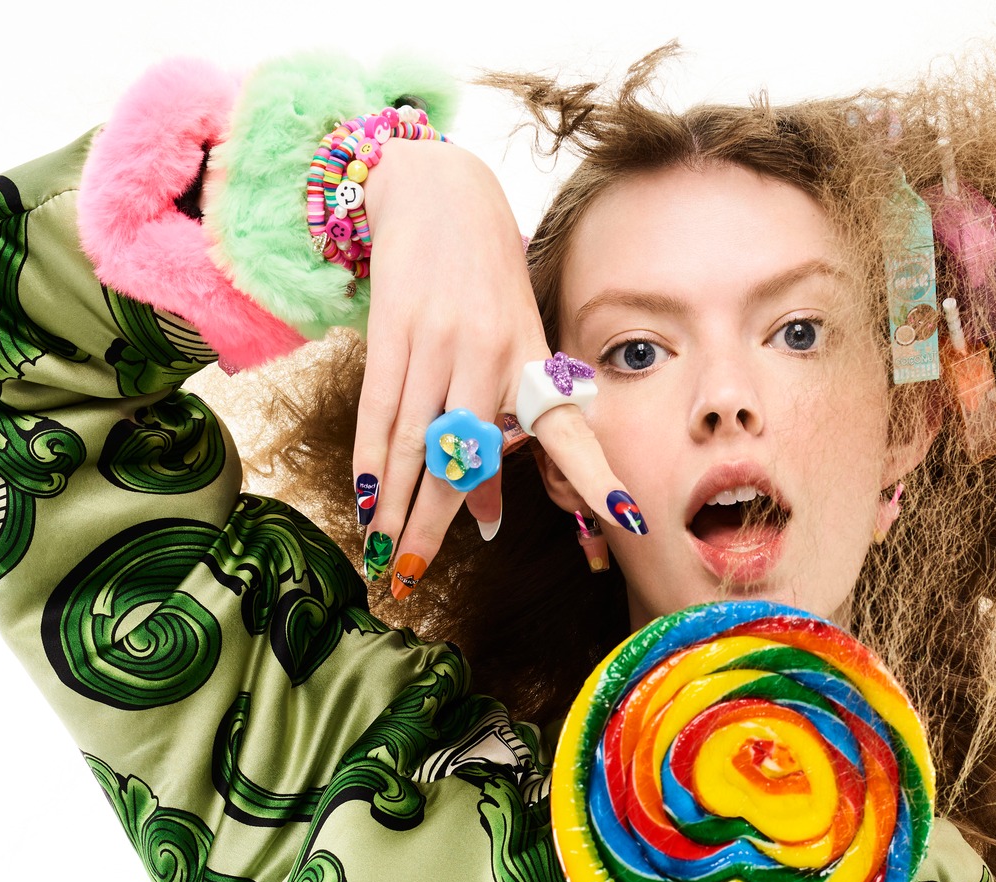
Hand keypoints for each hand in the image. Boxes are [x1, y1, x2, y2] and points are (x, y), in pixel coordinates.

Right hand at [355, 141, 642, 592]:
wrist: (439, 192)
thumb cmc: (485, 283)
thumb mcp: (511, 351)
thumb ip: (505, 436)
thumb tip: (485, 523)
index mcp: (532, 363)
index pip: (570, 432)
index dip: (598, 479)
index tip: (629, 520)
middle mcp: (491, 355)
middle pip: (464, 458)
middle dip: (436, 524)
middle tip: (415, 576)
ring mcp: (441, 341)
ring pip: (416, 443)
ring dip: (397, 505)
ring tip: (384, 552)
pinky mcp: (395, 327)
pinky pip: (380, 411)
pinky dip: (371, 461)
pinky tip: (366, 501)